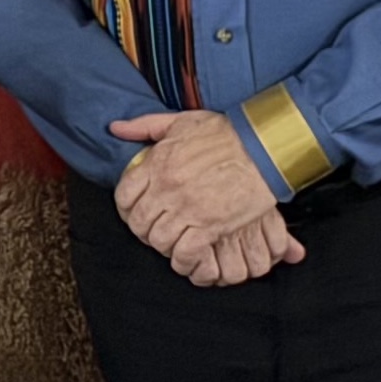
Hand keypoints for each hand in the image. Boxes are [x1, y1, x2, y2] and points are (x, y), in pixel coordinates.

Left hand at [111, 112, 304, 288]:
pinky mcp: (210, 226)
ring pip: (159, 240)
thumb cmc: (226, 133)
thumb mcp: (180, 121)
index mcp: (157, 163)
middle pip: (139, 223)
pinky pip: (185, 253)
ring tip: (174, 242)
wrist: (263, 147)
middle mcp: (167, 188)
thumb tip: (116, 128)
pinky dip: (184, 260)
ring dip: (164, 245)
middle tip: (156, 230)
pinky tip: (190, 256)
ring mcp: (188, 209)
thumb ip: (144, 126)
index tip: (136, 212)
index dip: (126, 209)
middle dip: (144, 230)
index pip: (124, 196)